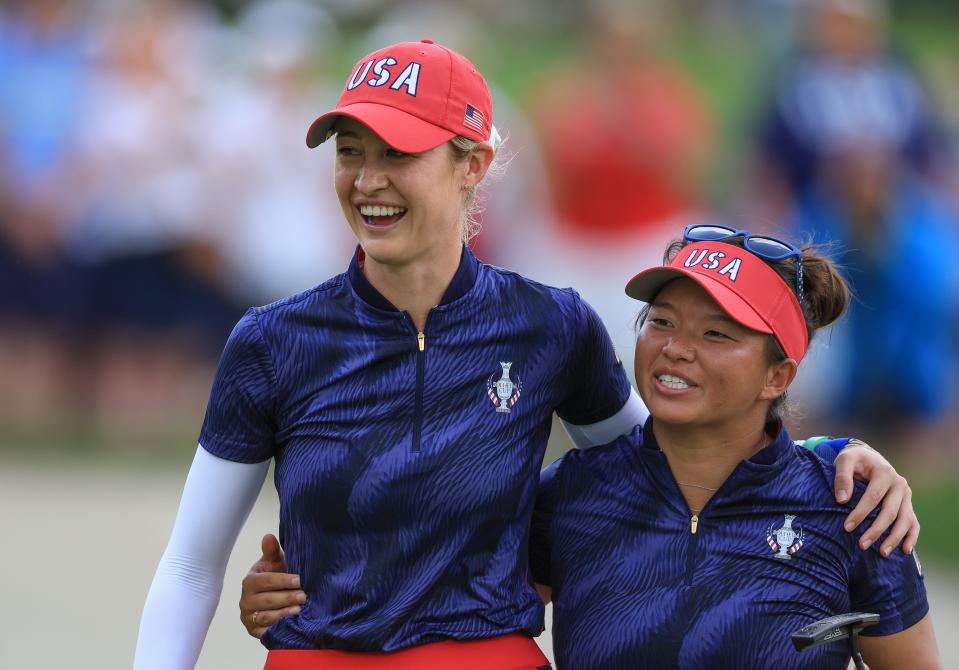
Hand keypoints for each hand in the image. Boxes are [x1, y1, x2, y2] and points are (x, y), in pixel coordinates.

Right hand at [239, 533, 304, 637]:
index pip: (266, 581)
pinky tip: (291, 625)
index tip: (300, 579)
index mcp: (249, 581)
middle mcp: (245, 601)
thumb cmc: (276, 575)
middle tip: (304, 596)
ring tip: (299, 611)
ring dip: (284, 614)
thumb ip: (272, 551)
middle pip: (267, 600)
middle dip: (287, 598)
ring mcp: (249, 617)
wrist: (276, 595)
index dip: (283, 580)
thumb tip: (268, 536)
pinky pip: (265, 632)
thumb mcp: (275, 562)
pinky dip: (278, 629)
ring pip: (266, 617)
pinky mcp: (254, 632)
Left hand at [833, 440, 918, 555]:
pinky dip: (911, 537)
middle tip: (862, 545)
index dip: (861, 513)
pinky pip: (913, 522)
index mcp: (885, 472)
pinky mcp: (908, 504)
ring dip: (895, 538)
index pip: (873, 496)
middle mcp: (900, 484)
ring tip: (882, 553)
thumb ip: (842, 477)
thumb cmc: (854, 460)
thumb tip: (842, 500)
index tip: (847, 527)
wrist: (868, 458)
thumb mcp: (845, 460)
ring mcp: (906, 496)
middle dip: (876, 530)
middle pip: (890, 511)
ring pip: (905, 520)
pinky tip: (905, 550)